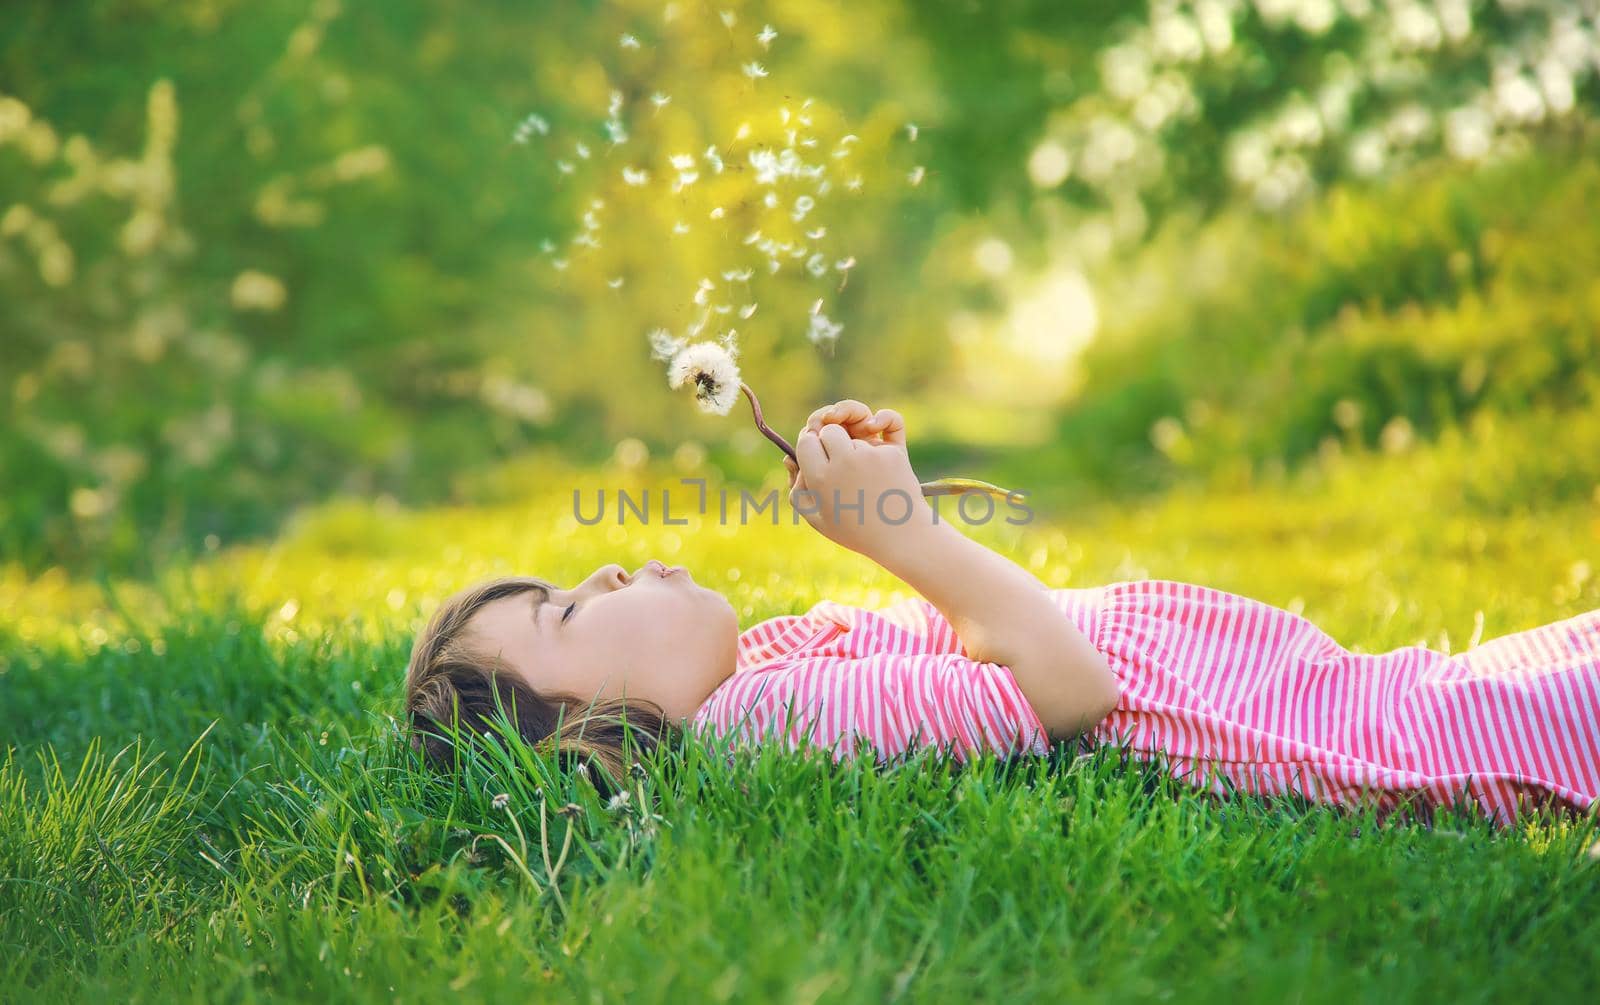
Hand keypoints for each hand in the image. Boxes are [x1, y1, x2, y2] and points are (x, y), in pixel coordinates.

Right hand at [783, 399, 931, 557]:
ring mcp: (871, 455)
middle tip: (840, 465)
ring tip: (865, 481)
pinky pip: (878, 438)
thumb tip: (789, 458)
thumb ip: (797, 488)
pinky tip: (881, 478)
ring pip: (855, 434)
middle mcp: (845, 461)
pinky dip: (878, 453)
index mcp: (821, 477)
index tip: (819, 458)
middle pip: (829, 430)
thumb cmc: (855, 531)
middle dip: (833, 442)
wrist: (901, 538)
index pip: (806, 440)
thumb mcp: (816, 518)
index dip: (811, 447)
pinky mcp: (893, 453)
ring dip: (856, 449)